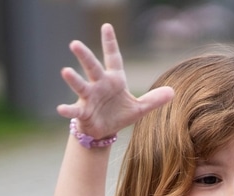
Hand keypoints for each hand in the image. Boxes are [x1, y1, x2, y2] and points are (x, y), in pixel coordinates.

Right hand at [56, 23, 173, 139]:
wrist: (103, 131)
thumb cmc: (118, 115)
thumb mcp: (139, 108)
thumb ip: (154, 99)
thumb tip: (173, 91)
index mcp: (114, 80)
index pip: (113, 58)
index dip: (110, 43)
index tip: (106, 26)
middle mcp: (99, 85)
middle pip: (92, 68)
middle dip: (85, 56)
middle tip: (75, 43)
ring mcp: (89, 98)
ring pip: (81, 86)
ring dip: (74, 79)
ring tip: (66, 71)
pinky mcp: (83, 113)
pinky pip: (74, 110)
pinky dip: (67, 110)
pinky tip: (60, 108)